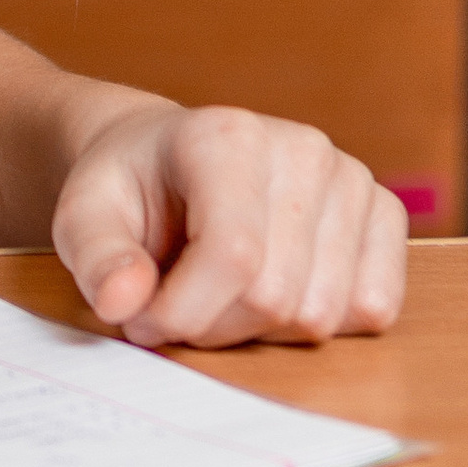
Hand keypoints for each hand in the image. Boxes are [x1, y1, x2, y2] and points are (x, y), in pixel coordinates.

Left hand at [52, 99, 406, 347]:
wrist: (169, 161)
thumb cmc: (131, 189)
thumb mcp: (83, 214)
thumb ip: (95, 257)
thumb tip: (122, 302)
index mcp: (226, 135)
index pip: (232, 256)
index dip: (184, 312)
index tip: (141, 320)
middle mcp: (302, 148)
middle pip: (276, 296)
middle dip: (215, 326)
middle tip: (176, 306)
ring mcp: (352, 178)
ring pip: (322, 314)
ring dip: (261, 331)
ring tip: (220, 293)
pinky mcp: (384, 215)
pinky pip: (372, 309)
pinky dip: (320, 324)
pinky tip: (276, 288)